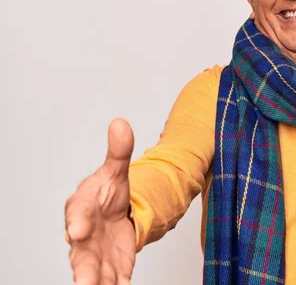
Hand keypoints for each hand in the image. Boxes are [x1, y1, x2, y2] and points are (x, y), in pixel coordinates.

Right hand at [65, 118, 135, 283]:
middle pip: (80, 253)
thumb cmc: (107, 194)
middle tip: (85, 282)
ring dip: (96, 284)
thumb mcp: (116, 171)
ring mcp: (97, 255)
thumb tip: (121, 123)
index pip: (77, 213)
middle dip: (83, 268)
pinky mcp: (113, 267)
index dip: (78, 222)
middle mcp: (84, 236)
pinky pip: (112, 281)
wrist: (114, 213)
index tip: (79, 230)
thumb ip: (119, 151)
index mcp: (82, 208)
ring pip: (93, 273)